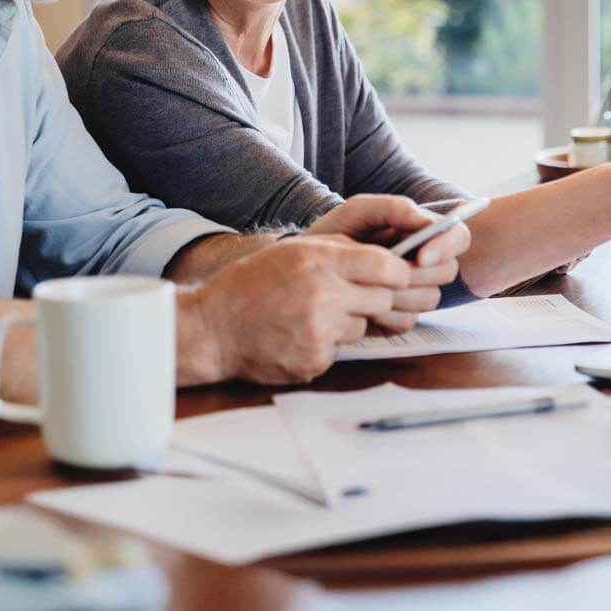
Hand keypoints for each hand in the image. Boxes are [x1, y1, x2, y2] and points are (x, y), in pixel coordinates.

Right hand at [191, 234, 410, 384]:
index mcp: (320, 261)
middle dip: (375, 297)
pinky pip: (341, 350)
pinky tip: (300, 334)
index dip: (398, 272)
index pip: (387, 267)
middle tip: (350, 296)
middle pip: (383, 299)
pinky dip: (328, 343)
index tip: (396, 275)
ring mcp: (320, 332)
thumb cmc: (252, 283)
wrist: (213, 329)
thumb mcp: (294, 250)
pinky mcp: (315, 360)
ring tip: (313, 314)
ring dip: (348, 321)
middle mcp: (324, 296)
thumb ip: (339, 249)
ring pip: (363, 325)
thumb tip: (385, 256)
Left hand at [307, 195, 469, 331]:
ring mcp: (412, 291)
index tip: (420, 255)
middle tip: (389, 273)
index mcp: (421, 233)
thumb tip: (426, 223)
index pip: (459, 237)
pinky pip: (408, 321)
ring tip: (369, 286)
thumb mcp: (358, 212)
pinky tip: (364, 305)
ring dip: (401, 295)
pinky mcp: (397, 316)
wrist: (303, 270)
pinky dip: (386, 315)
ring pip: (431, 298)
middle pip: (448, 271)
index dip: (447, 247)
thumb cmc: (334, 234)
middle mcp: (423, 262)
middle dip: (419, 274)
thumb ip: (394, 208)